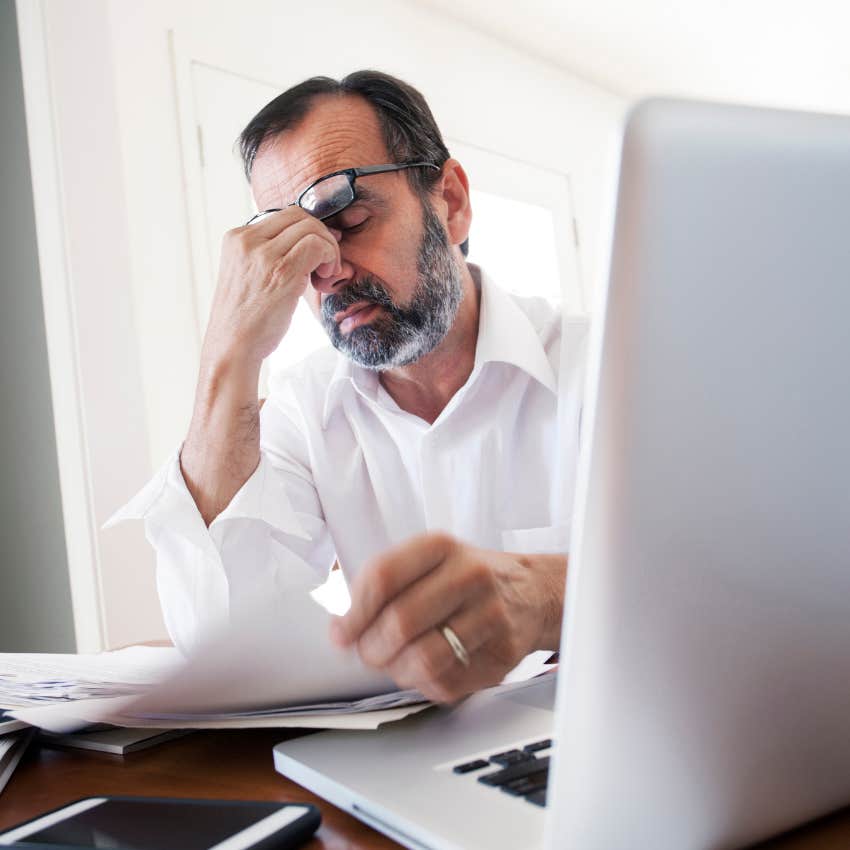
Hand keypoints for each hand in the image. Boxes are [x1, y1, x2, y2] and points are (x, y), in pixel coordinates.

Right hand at [202, 208, 341, 366]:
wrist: (232, 348)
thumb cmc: (245, 320)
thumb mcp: (248, 276)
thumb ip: (269, 255)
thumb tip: (310, 239)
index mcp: (236, 238)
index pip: (283, 215)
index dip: (308, 231)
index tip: (318, 253)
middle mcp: (247, 240)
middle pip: (299, 216)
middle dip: (321, 236)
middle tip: (325, 264)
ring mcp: (263, 254)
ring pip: (311, 228)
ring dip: (328, 248)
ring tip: (324, 274)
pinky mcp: (282, 270)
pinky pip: (317, 245)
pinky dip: (330, 257)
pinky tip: (324, 279)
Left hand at [330, 532, 566, 702]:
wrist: (530, 591)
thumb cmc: (463, 577)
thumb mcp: (427, 560)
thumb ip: (381, 583)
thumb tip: (339, 621)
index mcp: (440, 546)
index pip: (383, 577)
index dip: (353, 612)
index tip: (340, 632)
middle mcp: (469, 575)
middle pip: (400, 623)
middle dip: (371, 648)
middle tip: (365, 652)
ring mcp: (490, 614)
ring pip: (423, 659)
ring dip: (395, 670)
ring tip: (393, 663)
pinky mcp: (501, 653)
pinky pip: (446, 681)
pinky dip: (423, 683)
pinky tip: (423, 669)